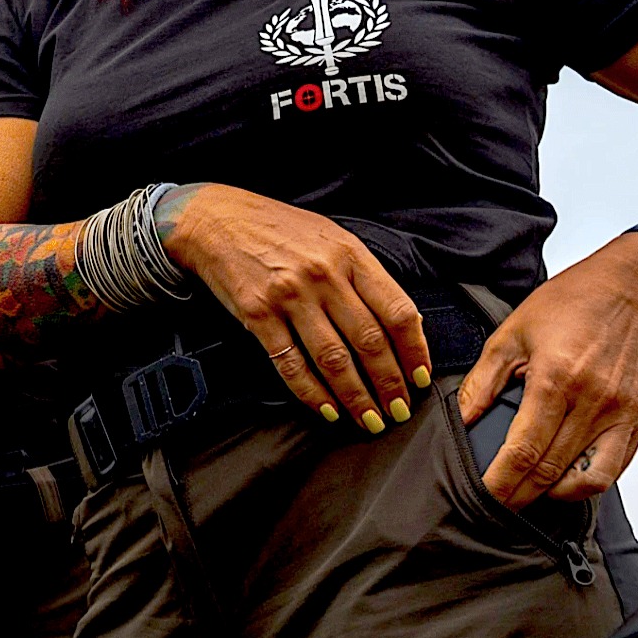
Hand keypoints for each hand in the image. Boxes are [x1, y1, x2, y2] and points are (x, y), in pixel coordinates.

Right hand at [163, 184, 431, 432]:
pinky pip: (290, 363)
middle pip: (369, 341)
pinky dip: (311, 392)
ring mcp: (289, 295)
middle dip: (389, 384)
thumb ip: (362, 275)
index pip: (398, 311)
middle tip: (398, 411)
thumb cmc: (278, 229)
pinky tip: (326, 409)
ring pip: (333, 359)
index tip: (421, 378)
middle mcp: (323, 275)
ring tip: (368, 418)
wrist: (216, 219)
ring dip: (355, 397)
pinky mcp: (257, 313)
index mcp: (350, 254)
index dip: (415, 352)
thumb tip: (398, 324)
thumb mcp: (331, 238)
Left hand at [459, 236, 637, 507]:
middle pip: (552, 471)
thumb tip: (464, 420)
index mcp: (557, 379)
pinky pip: (615, 467)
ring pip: (588, 480)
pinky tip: (564, 478)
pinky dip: (588, 482)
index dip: (501, 481)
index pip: (524, 450)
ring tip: (530, 491)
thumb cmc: (570, 304)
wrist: (631, 289)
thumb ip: (483, 381)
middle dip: (520, 495)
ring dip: (555, 496)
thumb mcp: (511, 333)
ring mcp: (623, 413)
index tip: (482, 494)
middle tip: (497, 503)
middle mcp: (594, 401)